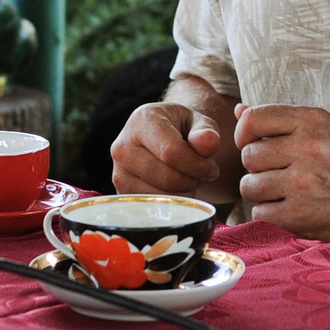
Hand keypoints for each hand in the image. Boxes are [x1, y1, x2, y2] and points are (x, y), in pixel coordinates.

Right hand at [112, 101, 233, 201]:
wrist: (160, 139)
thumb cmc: (182, 130)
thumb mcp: (199, 123)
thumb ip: (206, 132)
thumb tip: (208, 142)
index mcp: (143, 121)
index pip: (172, 152)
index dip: (197, 166)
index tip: (211, 168)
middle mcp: (123, 146)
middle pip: (167, 178)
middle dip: (192, 181)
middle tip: (201, 176)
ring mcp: (118, 172)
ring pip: (160, 197)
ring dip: (183, 194)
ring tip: (188, 179)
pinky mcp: (121, 193)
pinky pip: (152, 209)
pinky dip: (171, 205)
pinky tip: (176, 190)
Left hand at [234, 105, 329, 245]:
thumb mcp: (324, 130)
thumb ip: (280, 121)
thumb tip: (238, 110)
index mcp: (312, 121)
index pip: (254, 119)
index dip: (244, 134)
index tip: (253, 144)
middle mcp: (306, 148)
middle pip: (249, 156)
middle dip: (258, 167)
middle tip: (278, 174)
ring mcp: (302, 183)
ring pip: (249, 186)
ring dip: (261, 193)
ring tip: (283, 193)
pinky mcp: (300, 215)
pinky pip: (259, 213)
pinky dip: (269, 214)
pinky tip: (289, 209)